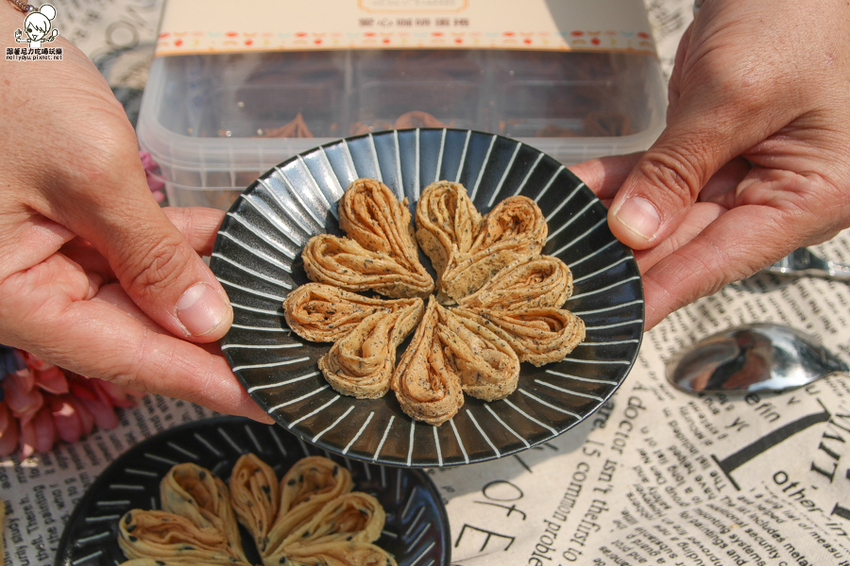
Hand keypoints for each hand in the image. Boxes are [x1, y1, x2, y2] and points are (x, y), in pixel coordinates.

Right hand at [0, 6, 268, 421]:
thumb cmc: (8, 91)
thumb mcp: (91, 175)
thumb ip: (152, 255)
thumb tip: (206, 323)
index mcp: (18, 299)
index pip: (131, 361)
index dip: (208, 384)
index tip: (270, 402)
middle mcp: (34, 289)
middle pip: (141, 333)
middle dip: (217, 344)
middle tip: (288, 357)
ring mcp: (50, 256)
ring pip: (144, 293)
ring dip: (207, 293)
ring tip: (276, 309)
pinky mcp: (68, 222)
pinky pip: (134, 248)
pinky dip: (182, 245)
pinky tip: (232, 243)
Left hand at [570, 0, 849, 328]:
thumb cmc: (791, 17)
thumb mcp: (736, 95)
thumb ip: (679, 168)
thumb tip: (634, 232)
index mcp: (812, 194)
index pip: (726, 259)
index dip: (667, 291)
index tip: (620, 321)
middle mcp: (779, 192)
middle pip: (692, 242)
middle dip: (631, 262)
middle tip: (576, 288)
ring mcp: (742, 172)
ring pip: (667, 211)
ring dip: (613, 222)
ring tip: (563, 246)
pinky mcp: (708, 150)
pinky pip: (657, 174)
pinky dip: (618, 181)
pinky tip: (575, 193)